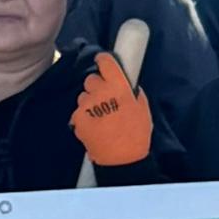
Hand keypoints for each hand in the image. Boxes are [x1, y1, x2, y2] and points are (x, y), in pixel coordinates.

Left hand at [69, 53, 153, 168]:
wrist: (121, 158)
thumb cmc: (136, 133)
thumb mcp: (142, 107)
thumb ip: (131, 90)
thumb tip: (124, 82)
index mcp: (119, 86)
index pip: (105, 62)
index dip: (103, 60)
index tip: (102, 60)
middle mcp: (100, 92)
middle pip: (91, 79)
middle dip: (96, 86)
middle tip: (105, 98)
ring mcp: (86, 105)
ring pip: (83, 96)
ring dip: (90, 102)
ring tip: (101, 117)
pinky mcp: (77, 118)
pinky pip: (78, 112)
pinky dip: (84, 117)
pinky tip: (94, 127)